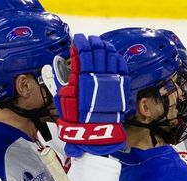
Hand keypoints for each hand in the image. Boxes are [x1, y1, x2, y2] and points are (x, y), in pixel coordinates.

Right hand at [53, 33, 129, 156]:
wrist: (98, 134)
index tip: (78, 39)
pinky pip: (122, 68)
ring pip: (110, 57)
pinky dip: (118, 59)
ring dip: (105, 48)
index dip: (81, 44)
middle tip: (89, 39)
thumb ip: (64, 86)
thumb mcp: (65, 104)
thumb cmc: (79, 121)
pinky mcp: (122, 88)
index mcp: (83, 81)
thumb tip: (66, 73)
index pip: (83, 55)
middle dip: (93, 43)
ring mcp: (112, 82)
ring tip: (101, 43)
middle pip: (97, 53)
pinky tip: (114, 55)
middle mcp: (99, 79)